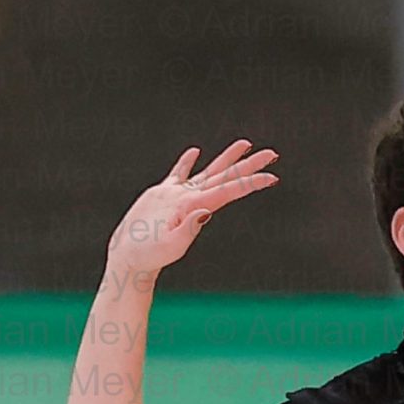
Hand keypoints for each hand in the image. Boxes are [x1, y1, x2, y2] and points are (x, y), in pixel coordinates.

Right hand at [105, 141, 277, 283]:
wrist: (130, 260)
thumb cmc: (147, 256)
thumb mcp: (168, 246)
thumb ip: (187, 230)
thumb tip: (205, 213)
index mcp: (196, 208)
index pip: (229, 191)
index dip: (251, 183)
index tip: (273, 176)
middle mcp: (193, 201)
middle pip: (226, 178)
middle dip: (249, 166)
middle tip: (272, 153)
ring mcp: (179, 197)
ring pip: (209, 172)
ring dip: (228, 159)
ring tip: (245, 144)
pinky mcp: (162, 196)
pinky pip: (179, 174)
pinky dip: (187, 162)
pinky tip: (195, 151)